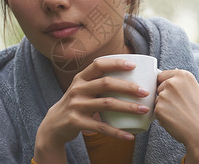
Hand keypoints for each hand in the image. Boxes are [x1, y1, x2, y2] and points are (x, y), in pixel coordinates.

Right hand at [33, 58, 149, 162]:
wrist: (53, 125)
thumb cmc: (76, 104)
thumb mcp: (82, 89)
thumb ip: (98, 82)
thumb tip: (129, 78)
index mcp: (81, 78)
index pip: (98, 65)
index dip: (116, 63)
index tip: (133, 65)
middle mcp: (78, 89)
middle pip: (106, 83)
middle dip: (128, 87)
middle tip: (145, 92)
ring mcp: (76, 105)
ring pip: (107, 104)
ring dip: (128, 107)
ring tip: (144, 110)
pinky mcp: (76, 122)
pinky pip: (101, 127)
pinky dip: (117, 132)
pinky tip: (129, 135)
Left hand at [155, 69, 198, 163]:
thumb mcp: (195, 89)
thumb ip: (181, 82)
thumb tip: (174, 70)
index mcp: (183, 75)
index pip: (162, 75)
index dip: (166, 85)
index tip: (175, 94)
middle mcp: (172, 82)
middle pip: (159, 88)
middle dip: (165, 97)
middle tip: (180, 107)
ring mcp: (164, 95)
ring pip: (157, 100)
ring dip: (164, 107)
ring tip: (179, 114)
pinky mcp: (159, 108)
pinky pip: (156, 111)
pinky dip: (163, 116)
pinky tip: (175, 120)